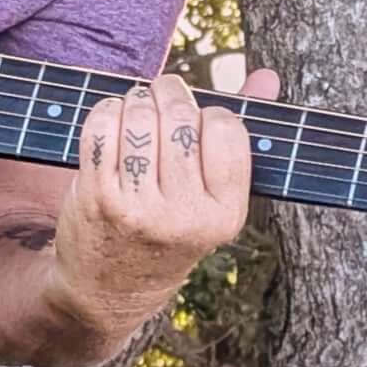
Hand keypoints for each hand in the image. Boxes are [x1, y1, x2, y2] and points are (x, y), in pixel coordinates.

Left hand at [48, 66, 281, 339]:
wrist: (110, 289)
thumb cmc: (170, 231)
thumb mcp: (214, 199)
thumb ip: (240, 137)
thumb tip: (268, 77)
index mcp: (225, 214)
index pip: (227, 130)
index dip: (211, 112)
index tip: (199, 118)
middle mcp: (184, 215)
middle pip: (180, 118)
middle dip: (169, 92)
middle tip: (162, 93)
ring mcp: (138, 208)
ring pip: (139, 118)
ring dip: (136, 100)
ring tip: (137, 106)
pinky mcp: (97, 198)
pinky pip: (102, 129)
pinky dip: (107, 112)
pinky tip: (113, 119)